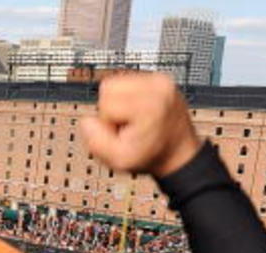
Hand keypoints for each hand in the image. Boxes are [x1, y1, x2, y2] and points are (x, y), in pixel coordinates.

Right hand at [79, 72, 201, 177]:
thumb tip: (88, 120)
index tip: (124, 133)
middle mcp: (158, 87)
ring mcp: (161, 80)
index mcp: (149, 105)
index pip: (105, 102)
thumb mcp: (118, 159)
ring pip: (116, 82)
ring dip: (118, 101)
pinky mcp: (160, 79)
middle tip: (128, 125)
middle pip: (108, 86)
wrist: (177, 152)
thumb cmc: (150, 155)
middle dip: (111, 108)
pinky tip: (139, 111)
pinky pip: (127, 81)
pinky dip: (127, 97)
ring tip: (134, 118)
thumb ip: (96, 142)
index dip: (107, 121)